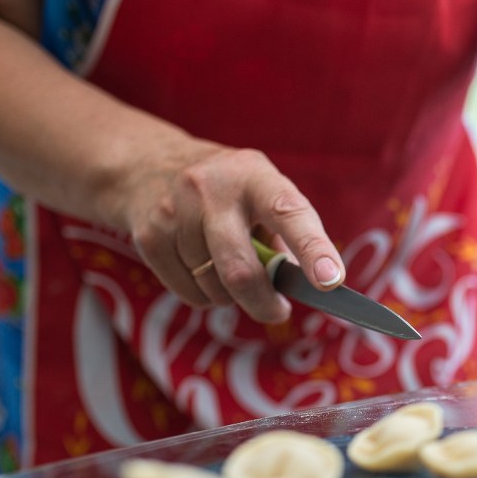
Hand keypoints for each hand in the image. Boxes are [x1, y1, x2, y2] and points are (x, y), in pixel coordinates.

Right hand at [111, 142, 344, 322]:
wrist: (146, 165)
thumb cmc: (225, 192)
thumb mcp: (260, 194)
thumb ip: (285, 237)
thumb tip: (305, 288)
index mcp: (254, 176)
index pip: (289, 213)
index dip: (313, 249)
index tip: (331, 281)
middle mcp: (212, 189)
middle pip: (241, 269)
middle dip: (263, 303)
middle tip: (277, 312)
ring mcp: (175, 211)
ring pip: (214, 287)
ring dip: (230, 296)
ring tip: (227, 269)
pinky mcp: (149, 236)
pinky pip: (189, 293)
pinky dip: (204, 296)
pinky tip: (201, 270)